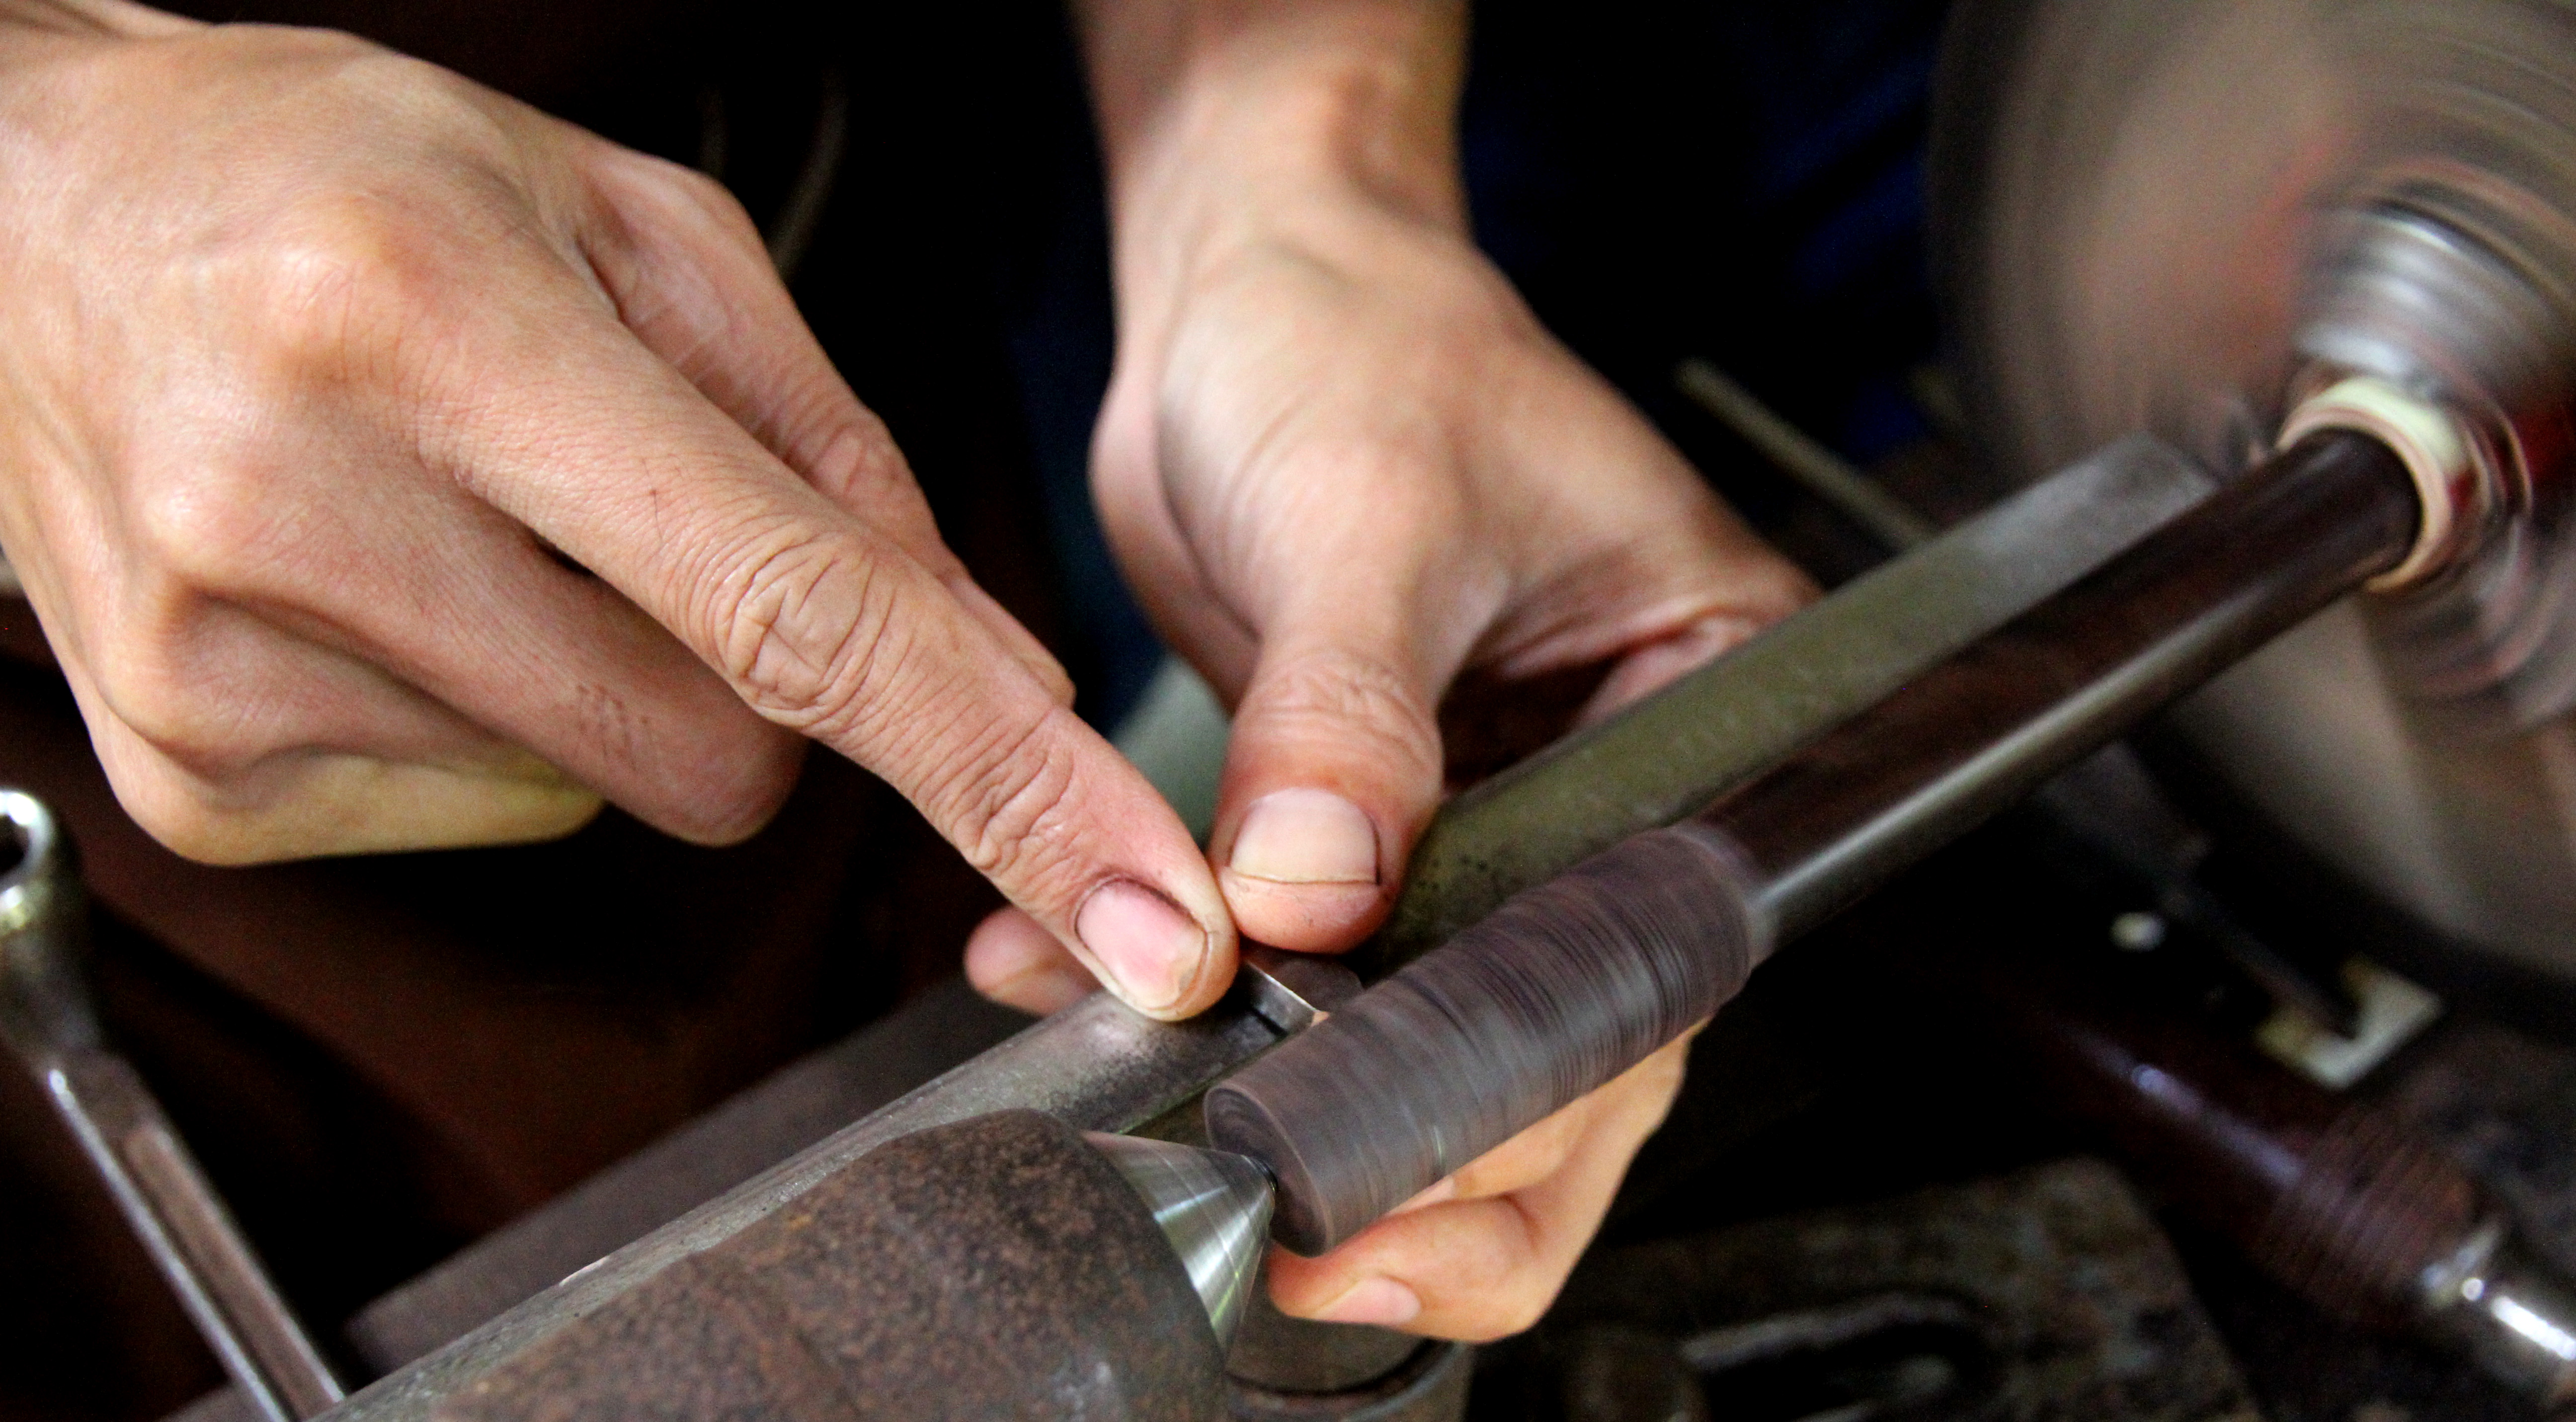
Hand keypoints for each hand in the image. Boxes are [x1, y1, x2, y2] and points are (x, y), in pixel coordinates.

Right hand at [0, 3, 1233, 1017]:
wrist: (21, 220)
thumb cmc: (346, 183)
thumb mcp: (630, 227)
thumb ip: (839, 454)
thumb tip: (1000, 668)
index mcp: (439, 329)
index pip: (800, 616)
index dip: (1006, 783)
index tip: (1150, 910)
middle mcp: (303, 504)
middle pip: (728, 754)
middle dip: (767, 680)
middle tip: (648, 523)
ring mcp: (224, 669)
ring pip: (613, 792)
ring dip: (618, 681)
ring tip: (481, 515)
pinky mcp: (195, 777)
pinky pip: (488, 814)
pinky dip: (501, 719)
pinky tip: (398, 584)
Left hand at [969, 0, 1813, 1338]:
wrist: (1251, 279)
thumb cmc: (1367, 333)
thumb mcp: (1369, 511)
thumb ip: (1347, 716)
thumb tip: (1312, 897)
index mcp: (1703, 690)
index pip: (1646, 946)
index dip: (1536, 1079)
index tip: (1408, 1151)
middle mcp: (1614, 774)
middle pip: (1568, 1032)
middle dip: (1450, 1153)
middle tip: (1326, 1237)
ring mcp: (1487, 809)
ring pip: (1439, 1020)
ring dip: (1325, 1100)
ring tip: (1225, 1175)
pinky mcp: (1362, 813)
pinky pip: (1311, 953)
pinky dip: (1208, 1000)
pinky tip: (1092, 1014)